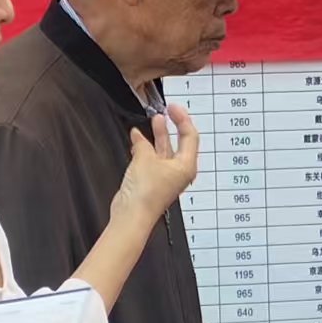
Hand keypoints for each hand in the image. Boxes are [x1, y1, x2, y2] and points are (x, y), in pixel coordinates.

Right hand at [112, 104, 199, 225]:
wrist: (131, 215)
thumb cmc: (145, 193)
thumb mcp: (144, 158)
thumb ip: (143, 144)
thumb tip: (139, 137)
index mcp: (185, 166)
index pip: (190, 136)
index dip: (182, 119)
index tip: (174, 107)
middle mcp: (179, 171)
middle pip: (179, 143)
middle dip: (172, 126)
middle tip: (167, 110)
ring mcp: (165, 176)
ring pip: (164, 150)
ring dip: (158, 135)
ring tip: (154, 119)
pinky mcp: (153, 180)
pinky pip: (152, 159)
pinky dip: (145, 147)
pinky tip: (137, 137)